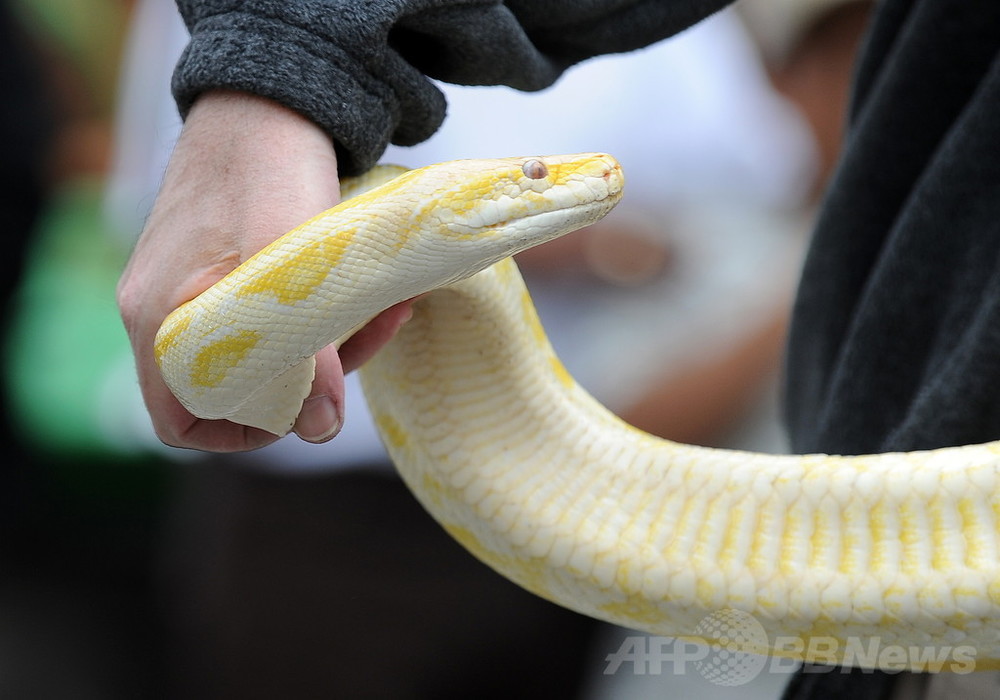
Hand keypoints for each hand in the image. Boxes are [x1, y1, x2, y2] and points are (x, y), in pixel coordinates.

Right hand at [117, 91, 410, 451]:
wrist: (268, 100)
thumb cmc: (269, 167)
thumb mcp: (291, 262)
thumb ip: (304, 348)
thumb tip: (320, 430)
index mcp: (160, 315)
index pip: (181, 420)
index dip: (241, 433)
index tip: (304, 410)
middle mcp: (163, 306)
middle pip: (229, 389)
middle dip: (306, 380)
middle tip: (361, 341)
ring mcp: (189, 285)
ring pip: (257, 353)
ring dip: (324, 344)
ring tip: (381, 308)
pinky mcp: (219, 266)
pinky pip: (265, 317)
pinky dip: (318, 317)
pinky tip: (369, 295)